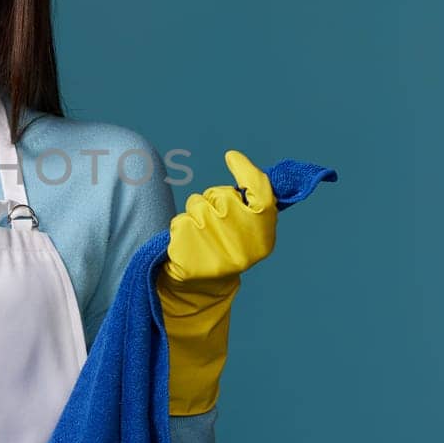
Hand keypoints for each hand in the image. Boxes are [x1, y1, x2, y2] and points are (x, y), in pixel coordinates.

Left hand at [163, 149, 277, 288]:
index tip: (231, 156)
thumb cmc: (227, 247)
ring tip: (201, 236)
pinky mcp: (187, 247)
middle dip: (215, 200)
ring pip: (198, 204)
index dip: (247, 172)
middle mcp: (240, 240)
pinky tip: (187, 244)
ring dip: (196, 213)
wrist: (201, 285)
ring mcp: (212, 244)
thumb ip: (252, 200)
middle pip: (222, 195)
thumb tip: (237, 158)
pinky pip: (180, 219)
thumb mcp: (248, 230)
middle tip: (216, 224)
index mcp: (262, 237)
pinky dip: (181, 227)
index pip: (262, 195)